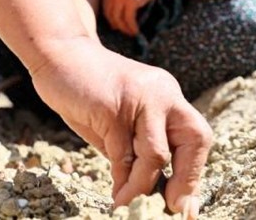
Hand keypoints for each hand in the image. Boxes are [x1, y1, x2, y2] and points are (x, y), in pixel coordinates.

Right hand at [30, 40, 211, 217]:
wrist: (58, 52)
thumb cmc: (87, 91)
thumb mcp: (121, 121)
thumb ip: (136, 149)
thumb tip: (150, 193)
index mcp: (167, 95)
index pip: (197, 136)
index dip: (193, 173)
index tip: (184, 205)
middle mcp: (162, 93)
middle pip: (194, 139)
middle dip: (187, 178)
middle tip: (172, 207)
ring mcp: (139, 97)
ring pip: (157, 154)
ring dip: (143, 185)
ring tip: (127, 203)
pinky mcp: (113, 107)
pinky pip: (123, 154)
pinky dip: (121, 179)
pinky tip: (114, 192)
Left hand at [102, 0, 165, 35]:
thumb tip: (114, 12)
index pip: (105, 2)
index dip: (109, 14)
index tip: (114, 23)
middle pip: (109, 11)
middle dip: (115, 23)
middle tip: (121, 29)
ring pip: (117, 17)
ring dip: (123, 27)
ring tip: (130, 32)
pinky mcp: (131, 0)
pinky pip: (128, 18)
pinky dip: (131, 27)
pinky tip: (136, 31)